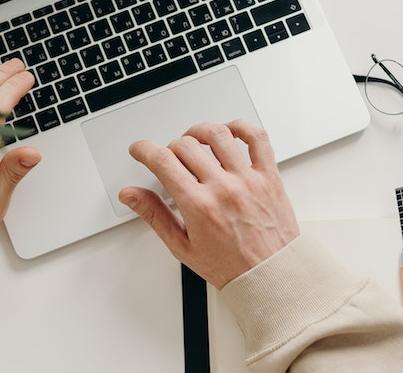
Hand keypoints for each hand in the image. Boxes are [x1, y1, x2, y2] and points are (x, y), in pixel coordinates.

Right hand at [118, 121, 299, 288]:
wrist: (271, 275)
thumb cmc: (231, 266)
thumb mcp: (182, 247)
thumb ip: (154, 215)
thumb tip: (131, 195)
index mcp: (199, 206)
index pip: (162, 161)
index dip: (144, 150)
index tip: (140, 150)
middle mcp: (223, 188)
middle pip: (186, 145)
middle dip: (170, 148)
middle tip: (170, 159)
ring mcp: (248, 179)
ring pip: (218, 134)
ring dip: (199, 132)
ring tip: (195, 142)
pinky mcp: (269, 176)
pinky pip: (257, 139)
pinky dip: (242, 127)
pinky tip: (230, 133)